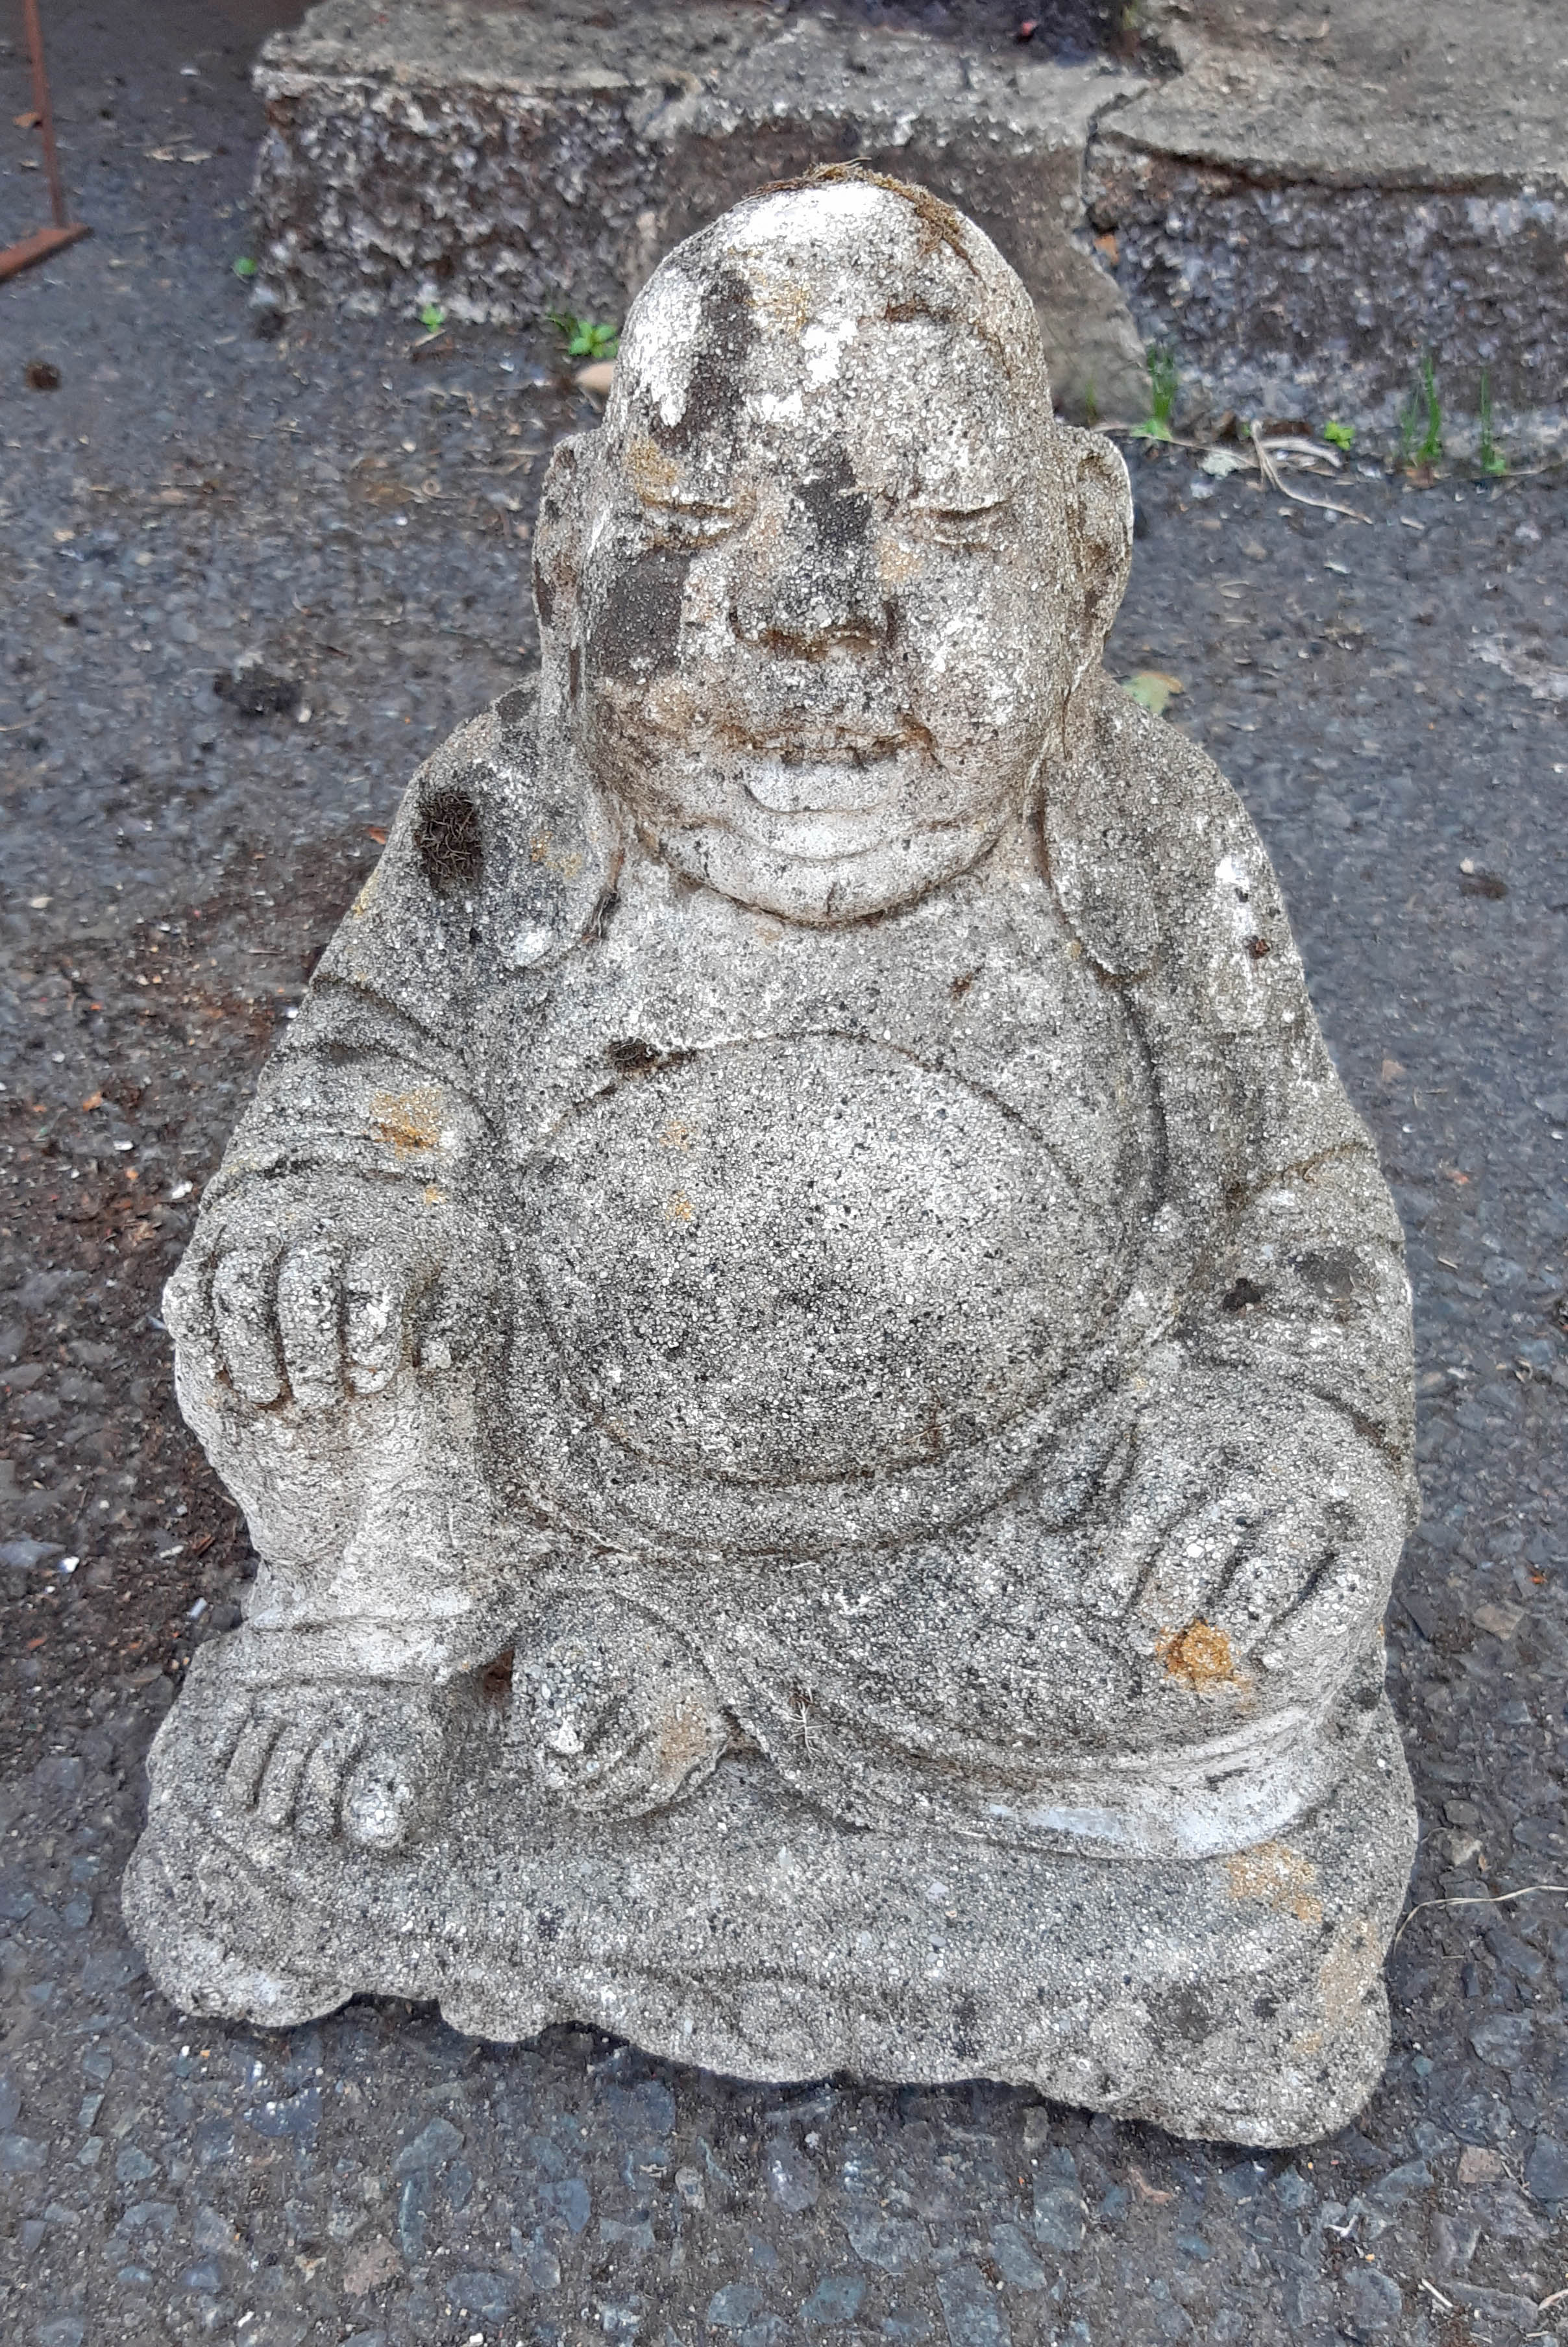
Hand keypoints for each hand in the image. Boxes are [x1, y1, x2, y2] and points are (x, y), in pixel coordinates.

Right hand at [164, 1176, 478, 1411]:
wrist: (352, 1154)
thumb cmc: (416, 1232)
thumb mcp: (463, 1262)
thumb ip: (460, 1312)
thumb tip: (432, 1360)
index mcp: (381, 1240)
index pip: (373, 1293)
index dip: (371, 1345)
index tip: (371, 1380)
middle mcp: (316, 1233)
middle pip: (303, 1294)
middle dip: (309, 1359)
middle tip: (318, 1400)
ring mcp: (259, 1234)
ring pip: (239, 1290)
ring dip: (249, 1352)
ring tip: (266, 1394)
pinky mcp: (213, 1245)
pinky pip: (190, 1290)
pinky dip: (197, 1334)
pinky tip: (217, 1374)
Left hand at [1082, 1383, 1402, 1671]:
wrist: (1324, 1396)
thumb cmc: (1209, 1427)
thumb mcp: (1141, 1417)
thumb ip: (1088, 1459)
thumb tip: (1050, 1515)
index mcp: (1197, 1441)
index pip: (1146, 1515)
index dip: (1118, 1568)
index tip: (1102, 1607)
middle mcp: (1257, 1468)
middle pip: (1199, 1549)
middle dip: (1163, 1604)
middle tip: (1144, 1642)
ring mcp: (1315, 1502)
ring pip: (1267, 1575)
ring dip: (1228, 1625)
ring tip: (1202, 1656)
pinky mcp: (1368, 1536)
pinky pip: (1342, 1593)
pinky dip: (1307, 1633)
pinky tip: (1271, 1662)